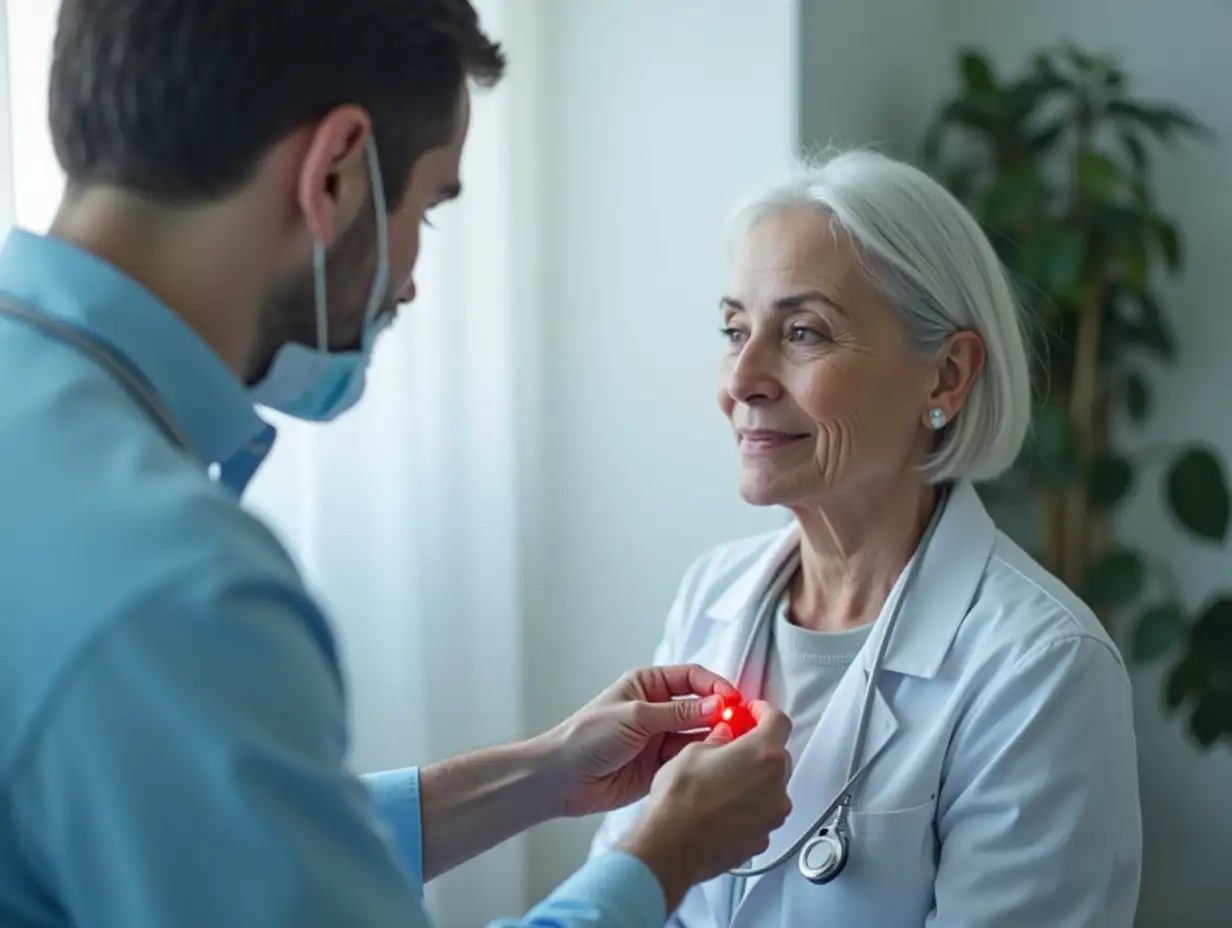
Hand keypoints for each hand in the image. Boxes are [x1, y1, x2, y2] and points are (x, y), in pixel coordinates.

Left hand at [541, 664, 738, 817]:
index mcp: (648, 685)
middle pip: (700, 706)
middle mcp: (657, 709)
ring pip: (699, 734)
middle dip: (721, 714)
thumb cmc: (587, 737)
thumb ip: (678, 712)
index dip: (715, 686)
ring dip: (715, 738)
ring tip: (732, 746)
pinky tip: (716, 763)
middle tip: (741, 725)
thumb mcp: (635, 716)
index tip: (734, 700)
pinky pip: (690, 758)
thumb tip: (717, 705)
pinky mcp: (662, 765)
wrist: (563, 779)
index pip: (692, 678)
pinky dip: (704, 760)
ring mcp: (660, 738)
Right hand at [616, 701, 792, 909]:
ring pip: (772, 787)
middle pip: (778, 755)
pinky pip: (763, 814)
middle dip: (759, 748)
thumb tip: (723, 738)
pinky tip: (723, 808)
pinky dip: (750, 807)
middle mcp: (776, 785)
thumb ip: (718, 740)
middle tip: (734, 746)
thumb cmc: (679, 801)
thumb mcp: (693, 752)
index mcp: (763, 755)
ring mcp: (772, 815)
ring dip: (755, 780)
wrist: (671, 847)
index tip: (753, 712)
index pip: (778, 721)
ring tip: (723, 782)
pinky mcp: (762, 838)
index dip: (764, 711)